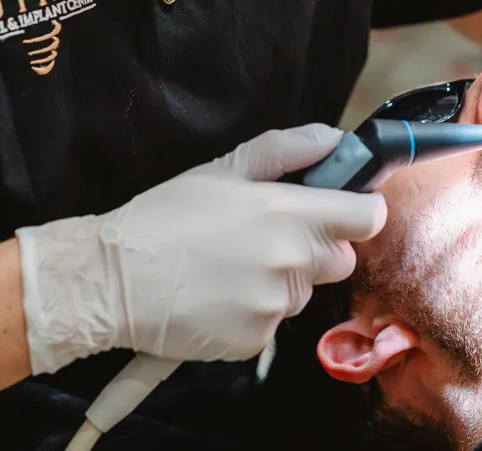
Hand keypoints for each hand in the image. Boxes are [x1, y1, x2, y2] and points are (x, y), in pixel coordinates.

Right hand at [15, 124, 386, 374]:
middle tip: (269, 237)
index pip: (368, 217)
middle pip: (342, 259)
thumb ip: (287, 149)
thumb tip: (334, 140)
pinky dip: (254, 311)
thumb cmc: (166, 216)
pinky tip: (219, 295)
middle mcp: (291, 262)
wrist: (113, 279)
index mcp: (290, 213)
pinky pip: (273, 322)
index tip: (342, 209)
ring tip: (232, 267)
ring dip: (283, 281)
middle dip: (318, 248)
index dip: (360, 210)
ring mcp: (275, 305)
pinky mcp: (256, 340)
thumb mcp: (224, 169)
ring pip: (304, 293)